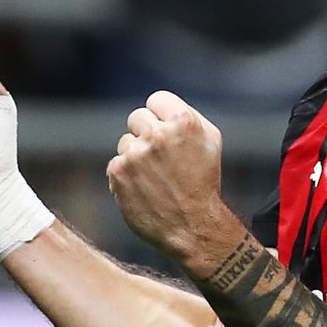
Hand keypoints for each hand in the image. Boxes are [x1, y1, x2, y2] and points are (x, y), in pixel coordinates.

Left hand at [107, 91, 231, 261]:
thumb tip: (161, 107)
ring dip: (136, 156)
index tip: (166, 132)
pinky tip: (143, 188)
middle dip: (146, 134)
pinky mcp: (118, 173)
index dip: (161, 116)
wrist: (192, 226)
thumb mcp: (210, 140)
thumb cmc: (203, 181)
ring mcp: (135, 154)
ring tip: (155, 178)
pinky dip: (126, 175)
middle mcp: (157, 134)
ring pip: (126, 142)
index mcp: (182, 120)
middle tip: (161, 158)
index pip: (156, 99)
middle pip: (137, 117)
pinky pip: (116, 163)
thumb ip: (186, 115)